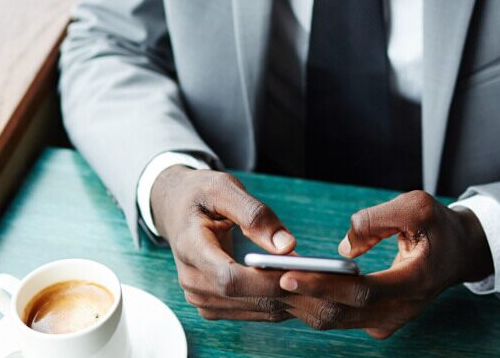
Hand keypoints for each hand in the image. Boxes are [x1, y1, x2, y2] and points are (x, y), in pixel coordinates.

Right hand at [150, 166, 303, 321]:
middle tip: (323, 278)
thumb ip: (254, 214)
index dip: (265, 280)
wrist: (176, 208)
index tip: (299, 270)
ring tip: (318, 282)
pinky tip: (299, 288)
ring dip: (287, 300)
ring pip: (252, 309)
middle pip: (244, 297)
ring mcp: (200, 296)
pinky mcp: (212, 304)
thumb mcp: (224, 188)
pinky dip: (278, 303)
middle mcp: (191, 279)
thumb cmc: (200, 194)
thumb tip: (287, 246)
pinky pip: (251, 311)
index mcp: (190, 247)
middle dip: (286, 290)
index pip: (229, 278)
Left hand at [278, 190, 493, 338]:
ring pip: (336, 320)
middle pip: (342, 311)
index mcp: (415, 281)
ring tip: (263, 283)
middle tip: (261, 280)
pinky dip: (311, 305)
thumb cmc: (439, 225)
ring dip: (299, 304)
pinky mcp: (378, 320)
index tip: (287, 274)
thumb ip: (380, 219)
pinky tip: (285, 289)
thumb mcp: (419, 206)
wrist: (460, 252)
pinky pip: (339, 317)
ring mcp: (390, 320)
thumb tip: (345, 246)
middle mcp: (401, 310)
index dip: (323, 284)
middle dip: (299, 297)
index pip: (362, 291)